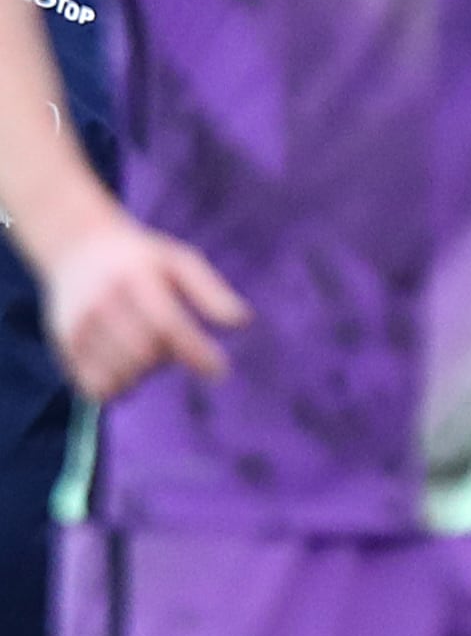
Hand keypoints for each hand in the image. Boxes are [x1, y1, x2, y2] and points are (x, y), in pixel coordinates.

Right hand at [43, 215, 250, 400]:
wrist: (77, 248)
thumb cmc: (142, 259)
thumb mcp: (180, 261)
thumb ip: (210, 291)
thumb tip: (242, 322)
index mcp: (133, 278)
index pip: (166, 324)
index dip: (195, 352)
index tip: (220, 370)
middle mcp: (100, 302)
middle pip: (143, 355)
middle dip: (167, 361)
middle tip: (172, 346)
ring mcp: (77, 326)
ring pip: (119, 375)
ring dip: (144, 375)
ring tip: (146, 350)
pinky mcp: (64, 346)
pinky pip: (94, 387)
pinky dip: (118, 387)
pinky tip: (126, 367)